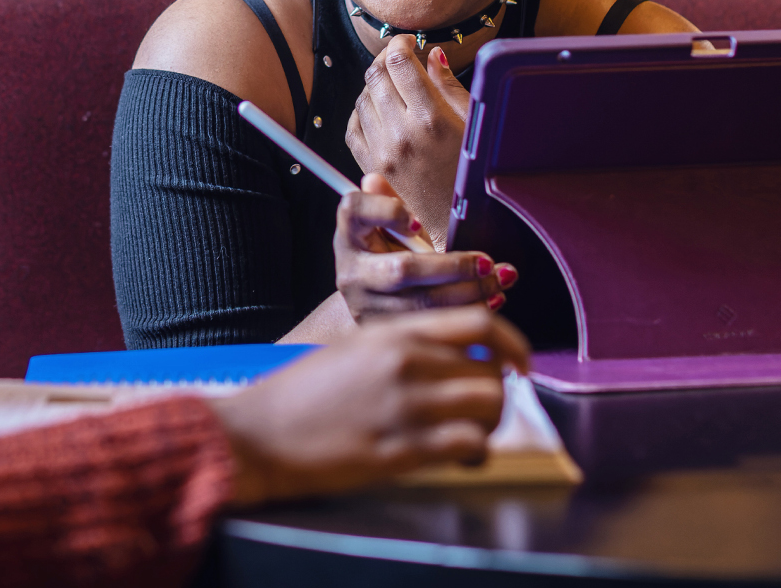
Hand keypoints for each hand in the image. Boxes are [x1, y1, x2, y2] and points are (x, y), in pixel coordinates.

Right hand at [212, 307, 528, 505]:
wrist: (260, 432)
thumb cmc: (300, 393)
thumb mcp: (351, 349)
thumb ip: (402, 347)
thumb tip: (455, 357)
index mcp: (392, 332)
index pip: (479, 323)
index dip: (513, 343)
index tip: (520, 363)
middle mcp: (405, 363)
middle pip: (490, 370)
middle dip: (498, 393)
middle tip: (484, 410)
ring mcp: (405, 406)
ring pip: (489, 406)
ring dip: (491, 424)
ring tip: (472, 436)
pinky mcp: (402, 450)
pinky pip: (470, 444)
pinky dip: (477, 453)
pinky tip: (461, 458)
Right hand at [333, 174, 516, 320]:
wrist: (370, 301)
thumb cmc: (385, 255)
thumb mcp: (387, 228)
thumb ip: (388, 205)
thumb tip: (375, 179)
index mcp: (349, 234)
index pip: (355, 210)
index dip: (387, 212)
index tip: (418, 221)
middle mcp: (351, 271)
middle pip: (402, 269)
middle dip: (453, 266)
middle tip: (488, 263)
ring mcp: (365, 305)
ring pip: (422, 302)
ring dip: (469, 292)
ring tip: (499, 281)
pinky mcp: (387, 330)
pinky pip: (433, 323)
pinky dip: (466, 313)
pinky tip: (490, 303)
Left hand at [346, 37, 469, 242]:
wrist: (457, 223)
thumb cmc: (473, 172)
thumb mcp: (472, 124)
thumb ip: (449, 87)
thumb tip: (433, 55)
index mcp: (432, 118)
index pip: (401, 63)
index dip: (400, 44)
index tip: (407, 43)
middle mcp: (402, 132)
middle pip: (376, 76)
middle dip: (386, 60)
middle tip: (398, 59)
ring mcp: (383, 150)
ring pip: (362, 98)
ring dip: (374, 85)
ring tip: (391, 85)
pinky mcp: (371, 166)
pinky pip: (353, 127)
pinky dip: (360, 112)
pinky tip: (375, 109)